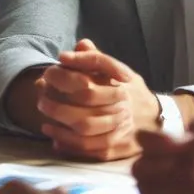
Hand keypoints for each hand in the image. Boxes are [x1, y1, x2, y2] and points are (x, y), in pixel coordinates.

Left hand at [37, 39, 159, 160]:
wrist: (153, 118)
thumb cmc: (126, 89)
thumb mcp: (116, 69)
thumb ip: (96, 57)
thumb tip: (81, 44)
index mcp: (122, 78)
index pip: (97, 64)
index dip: (75, 61)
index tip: (55, 64)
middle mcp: (123, 101)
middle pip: (88, 96)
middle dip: (60, 93)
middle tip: (41, 95)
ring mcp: (122, 126)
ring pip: (87, 126)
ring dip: (60, 122)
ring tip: (44, 119)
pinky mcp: (118, 148)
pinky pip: (92, 149)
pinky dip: (70, 145)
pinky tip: (55, 140)